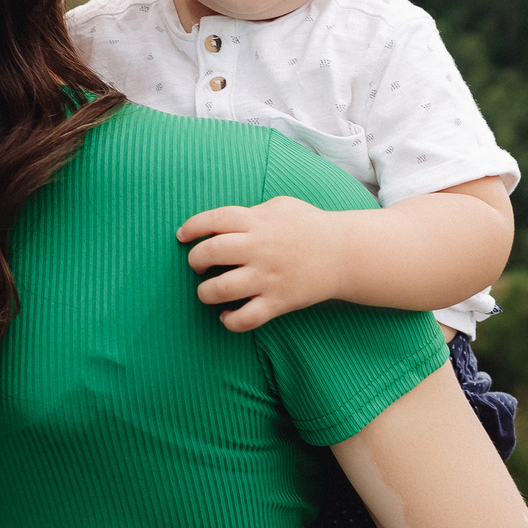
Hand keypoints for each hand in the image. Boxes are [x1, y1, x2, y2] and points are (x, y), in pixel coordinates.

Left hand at [176, 195, 350, 331]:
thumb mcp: (280, 206)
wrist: (345, 253)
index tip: (183, 236)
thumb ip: (250, 212)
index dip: (192, 227)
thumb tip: (222, 223)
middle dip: (195, 261)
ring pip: (220, 289)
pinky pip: (245, 319)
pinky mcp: (278, 301)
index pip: (214, 220)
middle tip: (199, 266)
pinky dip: (229, 321)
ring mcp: (268, 277)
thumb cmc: (310, 226)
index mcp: (258, 222)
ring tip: (209, 291)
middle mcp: (259, 248)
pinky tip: (227, 315)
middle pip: (210, 253)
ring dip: (205, 292)